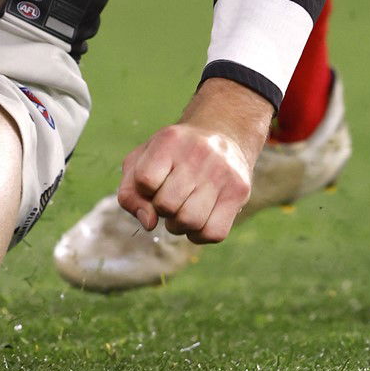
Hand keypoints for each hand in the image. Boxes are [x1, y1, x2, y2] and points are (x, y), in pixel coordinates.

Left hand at [117, 81, 270, 244]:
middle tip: (171, 198)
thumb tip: (149, 223)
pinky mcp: (239, 190)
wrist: (223, 135)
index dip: (144, 191)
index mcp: (170, 139)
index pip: (144, 180)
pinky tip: (200, 218)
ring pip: (189, 222)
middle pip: (166, 206)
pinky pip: (212, 233)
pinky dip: (199, 235)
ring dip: (179, 225)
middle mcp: (198, 152)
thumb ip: (130, 193)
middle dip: (162, 210)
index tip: (155, 181)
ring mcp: (222, 171)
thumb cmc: (173, 156)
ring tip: (184, 208)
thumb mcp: (143, 161)